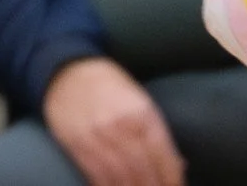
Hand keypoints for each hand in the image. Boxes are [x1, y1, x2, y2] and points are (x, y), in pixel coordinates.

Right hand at [42, 57, 185, 185]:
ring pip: (121, 176)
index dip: (171, 175)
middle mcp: (121, 124)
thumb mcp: (139, 99)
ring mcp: (98, 136)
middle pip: (143, 168)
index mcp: (141, 110)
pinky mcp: (78, 146)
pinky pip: (98, 175)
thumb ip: (155, 131)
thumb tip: (178, 163)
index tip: (177, 185)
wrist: (68, 72)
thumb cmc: (110, 86)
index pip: (161, 151)